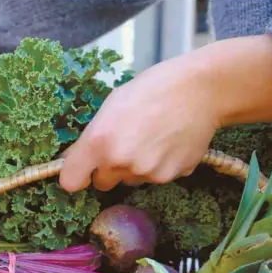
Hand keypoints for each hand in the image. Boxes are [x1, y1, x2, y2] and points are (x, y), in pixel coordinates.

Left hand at [59, 54, 218, 192]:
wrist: (201, 89)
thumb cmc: (151, 90)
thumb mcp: (110, 107)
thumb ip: (90, 138)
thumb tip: (72, 160)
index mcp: (98, 142)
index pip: (70, 182)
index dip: (75, 175)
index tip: (81, 170)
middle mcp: (120, 162)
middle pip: (102, 183)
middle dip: (107, 169)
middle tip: (123, 145)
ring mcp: (147, 172)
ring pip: (129, 180)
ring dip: (133, 167)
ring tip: (150, 138)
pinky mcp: (171, 176)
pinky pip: (154, 178)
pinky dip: (158, 166)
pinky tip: (167, 143)